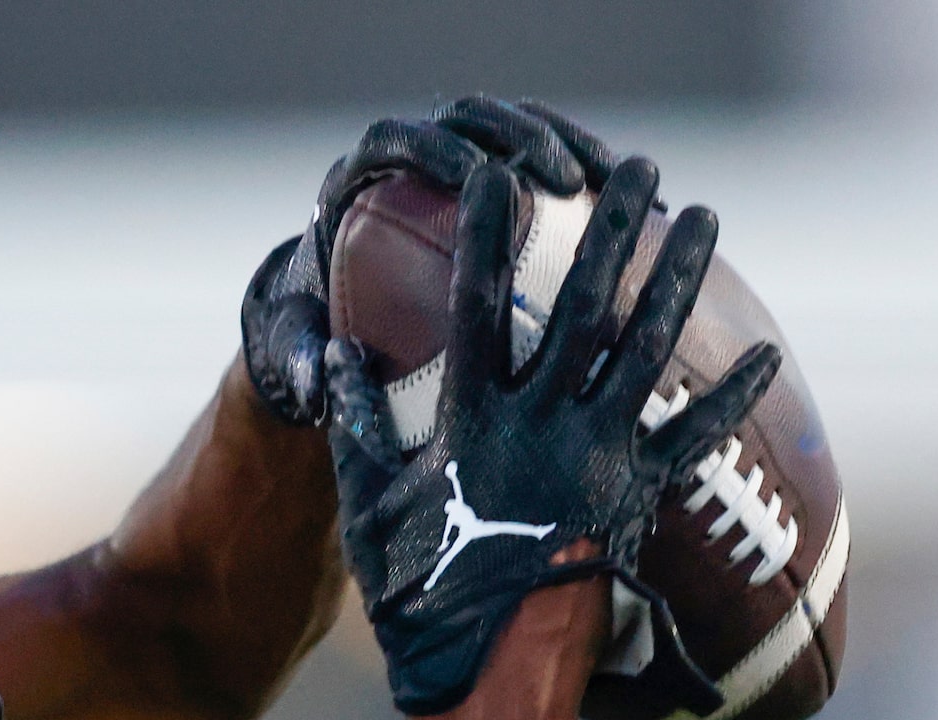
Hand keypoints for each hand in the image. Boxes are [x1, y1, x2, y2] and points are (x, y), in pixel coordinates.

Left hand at [239, 99, 618, 426]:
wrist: (336, 328)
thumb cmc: (315, 336)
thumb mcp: (302, 350)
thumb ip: (302, 364)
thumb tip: (322, 379)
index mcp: (356, 181)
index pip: (397, 140)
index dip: (436, 147)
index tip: (476, 176)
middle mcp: (410, 161)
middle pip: (473, 123)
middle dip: (525, 140)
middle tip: (567, 185)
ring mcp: (464, 164)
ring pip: (525, 129)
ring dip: (575, 148)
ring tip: (612, 191)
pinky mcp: (506, 183)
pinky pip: (558, 159)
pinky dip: (598, 177)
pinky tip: (635, 209)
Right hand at [326, 158, 778, 716]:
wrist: (485, 681)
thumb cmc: (415, 599)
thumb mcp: (367, 508)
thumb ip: (358, 426)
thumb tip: (342, 354)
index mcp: (469, 424)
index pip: (475, 308)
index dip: (484, 237)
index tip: (496, 178)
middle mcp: (540, 430)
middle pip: (580, 308)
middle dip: (607, 231)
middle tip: (632, 170)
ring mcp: (595, 463)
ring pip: (647, 352)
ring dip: (678, 280)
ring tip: (703, 218)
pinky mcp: (635, 503)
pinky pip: (694, 442)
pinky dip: (731, 399)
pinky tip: (766, 353)